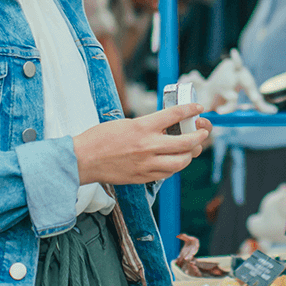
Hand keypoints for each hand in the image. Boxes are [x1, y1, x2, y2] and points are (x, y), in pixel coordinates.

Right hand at [73, 104, 212, 185]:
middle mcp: (148, 146)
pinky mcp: (143, 177)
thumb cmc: (99, 139)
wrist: (83, 160)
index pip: (175, 115)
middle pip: (186, 142)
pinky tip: (174, 160)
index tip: (198, 108)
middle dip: (200, 136)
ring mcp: (147, 164)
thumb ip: (147, 126)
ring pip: (181, 162)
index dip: (191, 110)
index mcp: (142, 127)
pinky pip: (168, 173)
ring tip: (191, 148)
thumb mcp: (126, 123)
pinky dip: (175, 166)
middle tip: (203, 132)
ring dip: (190, 154)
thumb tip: (166, 126)